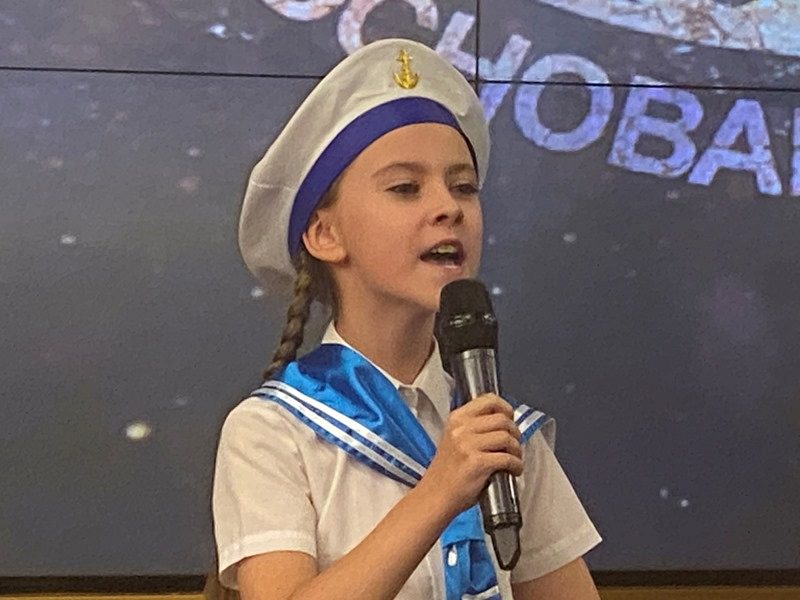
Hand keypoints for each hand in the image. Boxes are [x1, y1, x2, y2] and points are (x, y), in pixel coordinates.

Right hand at [418, 394, 521, 516]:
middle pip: (502, 420)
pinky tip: (514, 470)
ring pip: (507, 438)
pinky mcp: (477, 463)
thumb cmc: (447, 471)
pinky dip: (516, 465)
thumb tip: (504, 423)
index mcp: (456, 418)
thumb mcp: (455, 439)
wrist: (435, 496)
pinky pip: (507, 458)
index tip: (510, 419)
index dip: (505, 409)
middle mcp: (461, 428)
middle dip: (515, 433)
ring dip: (517, 450)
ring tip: (514, 459)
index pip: (489, 400)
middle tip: (514, 445)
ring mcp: (468, 445)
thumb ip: (474, 427)